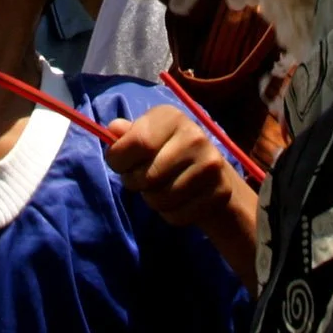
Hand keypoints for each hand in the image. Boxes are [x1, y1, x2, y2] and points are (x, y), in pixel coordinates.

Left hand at [105, 105, 244, 228]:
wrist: (211, 172)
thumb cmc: (167, 150)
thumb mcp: (147, 134)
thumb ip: (127, 134)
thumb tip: (112, 130)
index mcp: (171, 117)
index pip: (137, 142)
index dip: (119, 159)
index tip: (119, 163)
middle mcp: (194, 136)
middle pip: (147, 175)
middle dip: (134, 182)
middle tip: (140, 178)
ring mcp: (210, 165)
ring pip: (161, 199)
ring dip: (151, 199)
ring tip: (158, 188)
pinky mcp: (220, 192)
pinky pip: (177, 215)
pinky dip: (169, 214)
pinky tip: (176, 201)